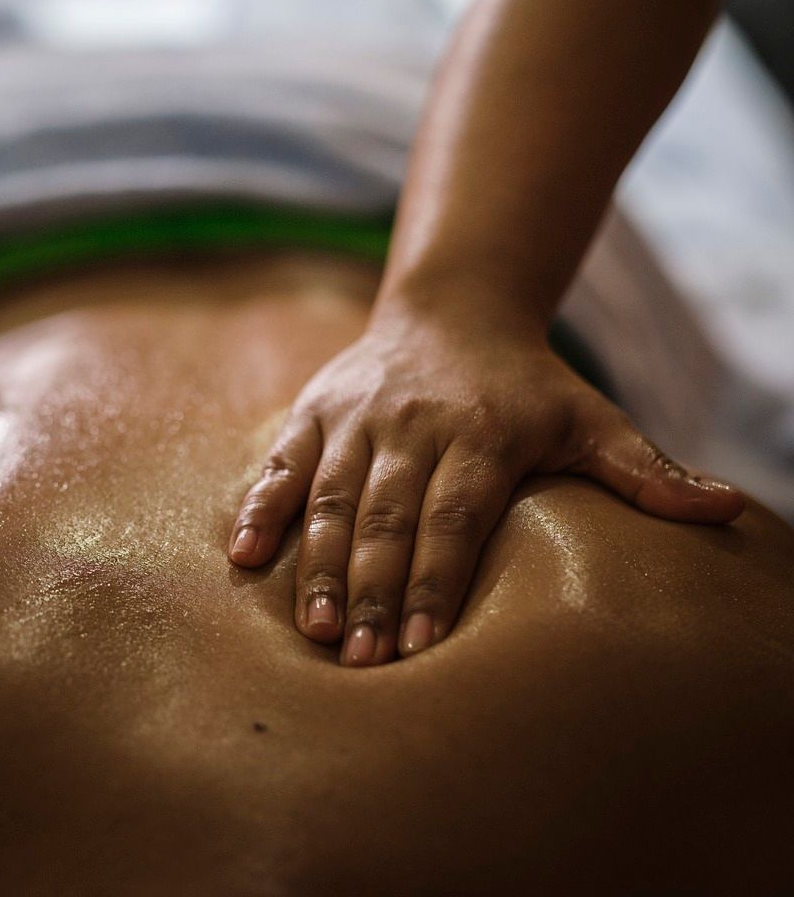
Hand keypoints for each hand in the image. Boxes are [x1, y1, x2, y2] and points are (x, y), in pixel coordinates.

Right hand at [228, 298, 743, 666]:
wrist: (453, 309)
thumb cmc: (529, 384)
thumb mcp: (591, 417)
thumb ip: (648, 470)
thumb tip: (729, 512)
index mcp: (482, 432)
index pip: (455, 516)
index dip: (434, 579)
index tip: (420, 647)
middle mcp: (414, 423)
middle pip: (387, 514)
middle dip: (372, 589)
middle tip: (358, 661)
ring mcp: (359, 414)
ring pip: (331, 495)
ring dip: (318, 563)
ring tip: (312, 629)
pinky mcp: (318, 408)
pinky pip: (284, 461)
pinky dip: (262, 506)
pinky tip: (243, 557)